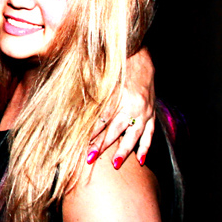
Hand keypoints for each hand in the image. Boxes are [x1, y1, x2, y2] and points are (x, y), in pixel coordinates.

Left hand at [87, 48, 155, 168]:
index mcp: (119, 95)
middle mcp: (134, 105)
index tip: (80, 143)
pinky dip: (146, 147)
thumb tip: (69, 105)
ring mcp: (145, 111)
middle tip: (90, 158)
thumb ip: (89, 93)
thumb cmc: (116, 67)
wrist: (140, 57)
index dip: (90, 132)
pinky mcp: (152, 113)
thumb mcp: (101, 78)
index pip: (102, 118)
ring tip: (115, 164)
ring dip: (125, 151)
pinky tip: (141, 160)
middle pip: (115, 129)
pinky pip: (151, 133)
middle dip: (102, 145)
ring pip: (135, 135)